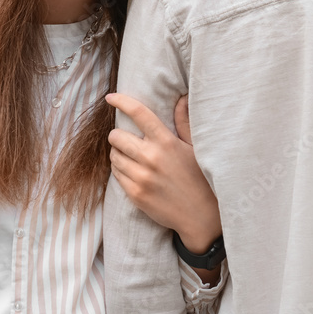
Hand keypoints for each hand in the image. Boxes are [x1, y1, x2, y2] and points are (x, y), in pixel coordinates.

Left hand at [106, 92, 221, 252]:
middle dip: (118, 135)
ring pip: (113, 156)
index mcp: (166, 142)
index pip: (139, 114)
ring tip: (130, 157)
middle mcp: (151, 158)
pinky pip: (116, 175)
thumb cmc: (200, 178)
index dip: (121, 101)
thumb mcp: (195, 147)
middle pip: (116, 136)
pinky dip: (119, 170)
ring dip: (118, 153)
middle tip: (126, 139)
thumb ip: (184, 121)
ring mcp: (141, 178)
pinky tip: (132, 171)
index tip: (111, 98)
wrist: (201, 216)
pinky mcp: (135, 194)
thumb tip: (182, 97)